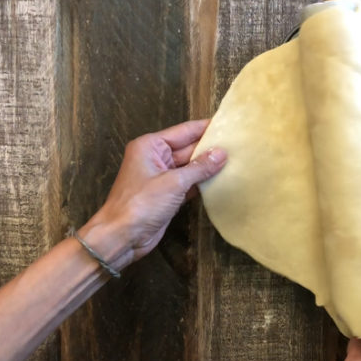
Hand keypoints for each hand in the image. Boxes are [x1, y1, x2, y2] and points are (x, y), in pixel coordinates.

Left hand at [87, 119, 225, 266]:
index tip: (229, 124)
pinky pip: (189, 183)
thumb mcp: (173, 183)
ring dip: (209, 166)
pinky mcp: (168, 194)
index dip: (206, 127)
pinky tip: (222, 179)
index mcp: (151, 146)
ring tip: (236, 159)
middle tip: (239, 144)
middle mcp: (156, 158)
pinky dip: (203, 182)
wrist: (122, 237)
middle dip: (211, 147)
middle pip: (189, 148)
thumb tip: (221, 153)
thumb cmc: (140, 205)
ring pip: (191, 166)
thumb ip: (199, 168)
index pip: (184, 131)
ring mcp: (162, 177)